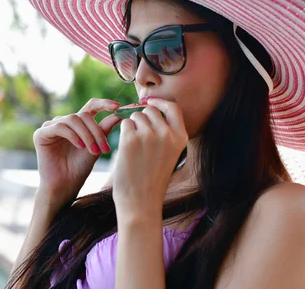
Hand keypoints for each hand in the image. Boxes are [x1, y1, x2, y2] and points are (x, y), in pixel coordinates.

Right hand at [33, 98, 121, 210]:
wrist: (65, 186)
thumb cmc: (80, 169)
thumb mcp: (96, 147)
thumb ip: (104, 130)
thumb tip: (118, 114)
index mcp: (77, 124)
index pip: (90, 106)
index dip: (103, 103)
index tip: (118, 106)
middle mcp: (64, 122)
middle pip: (84, 115)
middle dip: (96, 131)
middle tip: (105, 149)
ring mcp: (51, 127)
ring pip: (73, 119)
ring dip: (86, 135)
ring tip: (94, 151)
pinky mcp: (41, 134)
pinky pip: (59, 126)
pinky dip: (72, 135)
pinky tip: (80, 146)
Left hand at [112, 98, 188, 218]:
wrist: (141, 202)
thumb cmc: (152, 179)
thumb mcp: (169, 154)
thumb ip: (164, 132)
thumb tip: (148, 106)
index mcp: (181, 138)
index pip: (173, 108)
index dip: (160, 102)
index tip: (150, 102)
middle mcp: (167, 134)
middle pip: (150, 110)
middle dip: (141, 118)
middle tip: (137, 136)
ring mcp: (149, 135)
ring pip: (135, 116)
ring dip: (131, 126)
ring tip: (134, 148)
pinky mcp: (131, 139)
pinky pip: (124, 124)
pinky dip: (123, 133)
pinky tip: (126, 150)